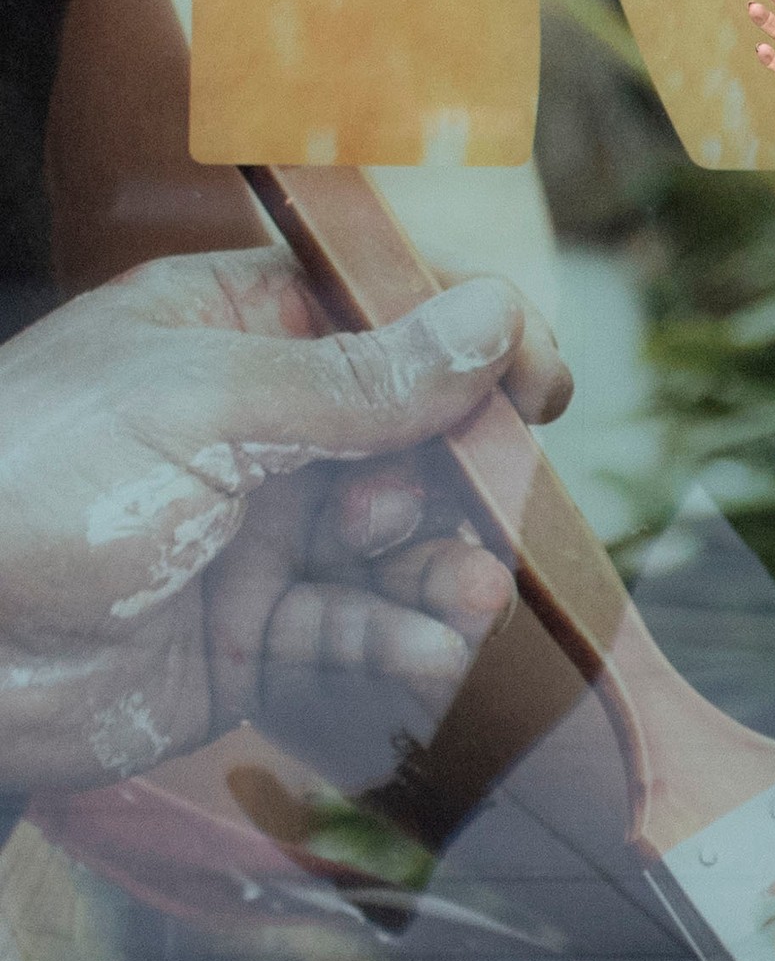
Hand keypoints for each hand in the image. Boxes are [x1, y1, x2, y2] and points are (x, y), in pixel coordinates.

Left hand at [0, 252, 570, 793]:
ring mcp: (261, 532)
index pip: (388, 311)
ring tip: (470, 593)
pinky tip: (431, 649)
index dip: (475, 342)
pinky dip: (408, 640)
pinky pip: (363, 630)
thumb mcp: (206, 406)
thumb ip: (363, 377)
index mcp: (233, 329)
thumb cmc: (34, 486)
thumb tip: (496, 313)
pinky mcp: (257, 635)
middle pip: (419, 434)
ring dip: (450, 566)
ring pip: (405, 541)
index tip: (539, 387)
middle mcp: (260, 425)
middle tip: (482, 505)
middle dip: (463, 474)